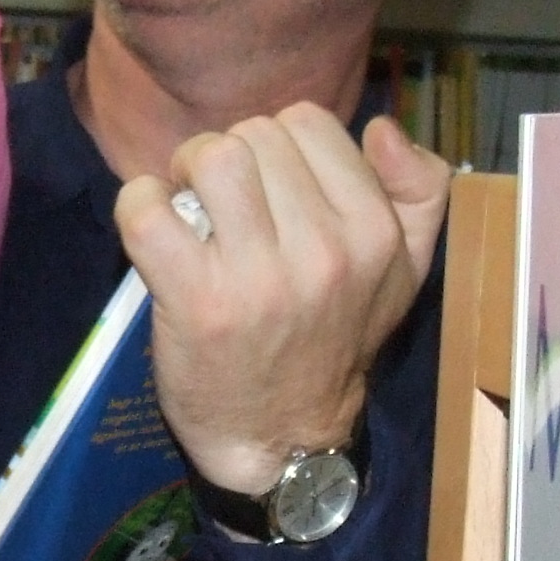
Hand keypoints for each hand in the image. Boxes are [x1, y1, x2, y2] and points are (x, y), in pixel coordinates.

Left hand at [116, 107, 449, 496]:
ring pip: (209, 157)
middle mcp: (324, 250)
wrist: (282, 437)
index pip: (308, 123)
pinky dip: (139, 205)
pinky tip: (155, 230)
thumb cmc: (334, 341)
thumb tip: (383, 129)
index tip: (269, 190)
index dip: (278, 145)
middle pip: (254, 135)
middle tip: (225, 205)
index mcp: (374, 233)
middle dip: (231, 158)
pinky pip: (149, 209)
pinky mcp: (197, 300)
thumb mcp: (404, 271)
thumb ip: (420, 192)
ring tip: (192, 211)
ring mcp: (259, 277)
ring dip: (186, 173)